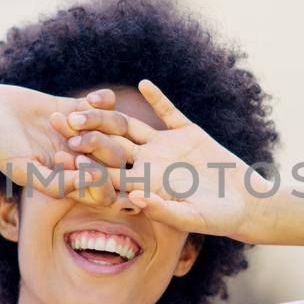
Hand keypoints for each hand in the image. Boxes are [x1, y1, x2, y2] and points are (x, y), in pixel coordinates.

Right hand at [0, 83, 118, 193]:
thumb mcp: (23, 169)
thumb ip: (56, 183)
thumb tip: (95, 180)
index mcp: (71, 180)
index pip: (105, 191)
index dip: (102, 181)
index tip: (77, 162)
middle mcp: (80, 158)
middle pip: (116, 159)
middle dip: (100, 147)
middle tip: (71, 138)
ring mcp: (82, 132)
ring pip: (115, 129)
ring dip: (99, 121)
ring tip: (71, 118)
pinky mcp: (78, 107)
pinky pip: (108, 104)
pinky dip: (103, 100)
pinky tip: (86, 99)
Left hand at [54, 79, 256, 234]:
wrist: (246, 203)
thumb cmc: (218, 219)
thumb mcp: (191, 218)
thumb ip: (163, 209)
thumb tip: (134, 196)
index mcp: (142, 186)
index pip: (106, 174)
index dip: (82, 165)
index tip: (58, 156)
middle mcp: (148, 164)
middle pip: (108, 146)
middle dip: (84, 133)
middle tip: (57, 121)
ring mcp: (164, 146)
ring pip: (130, 126)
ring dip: (109, 114)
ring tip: (87, 99)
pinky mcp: (185, 131)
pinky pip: (168, 111)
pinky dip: (158, 98)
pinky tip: (143, 84)